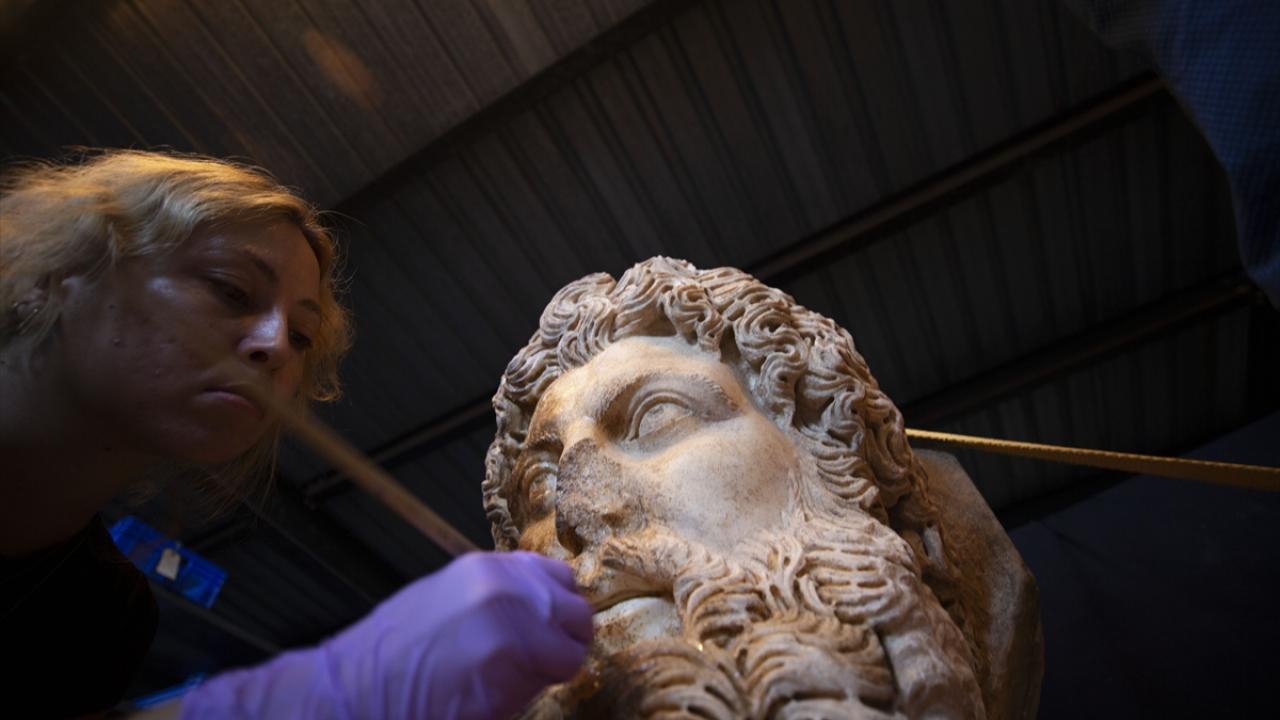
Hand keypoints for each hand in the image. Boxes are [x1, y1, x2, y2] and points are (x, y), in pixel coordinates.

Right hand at [181, 551, 593, 719]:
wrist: (354, 693)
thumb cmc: (393, 656)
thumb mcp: (446, 599)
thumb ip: (498, 596)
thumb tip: (541, 609)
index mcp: (488, 569)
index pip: (559, 578)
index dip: (556, 610)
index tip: (545, 630)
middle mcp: (506, 587)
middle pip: (576, 612)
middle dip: (563, 641)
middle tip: (536, 665)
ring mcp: (512, 623)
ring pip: (572, 648)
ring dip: (551, 668)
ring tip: (507, 681)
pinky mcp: (514, 663)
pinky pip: (555, 677)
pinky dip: (534, 691)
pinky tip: (497, 696)